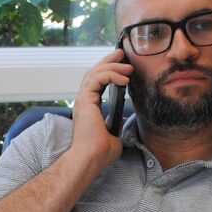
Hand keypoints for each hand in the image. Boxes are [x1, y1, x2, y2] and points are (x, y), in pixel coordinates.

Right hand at [69, 48, 132, 169]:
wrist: (92, 158)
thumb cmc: (100, 153)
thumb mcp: (114, 137)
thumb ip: (115, 127)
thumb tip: (120, 124)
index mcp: (89, 108)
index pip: (97, 83)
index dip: (109, 71)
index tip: (122, 66)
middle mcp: (84, 102)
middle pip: (94, 72)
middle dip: (109, 61)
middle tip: (121, 53)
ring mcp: (83, 100)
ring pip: (95, 73)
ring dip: (113, 67)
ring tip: (128, 66)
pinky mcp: (85, 100)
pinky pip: (97, 79)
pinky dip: (111, 75)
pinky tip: (124, 79)